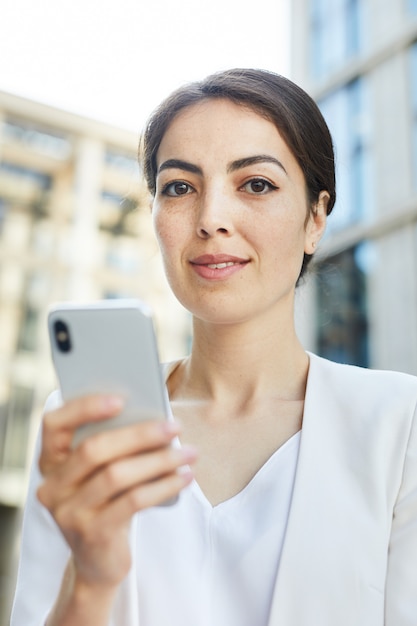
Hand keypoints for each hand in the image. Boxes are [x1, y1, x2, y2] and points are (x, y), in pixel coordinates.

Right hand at [37, 395, 195, 589]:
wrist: (99, 562)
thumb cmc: (108, 501)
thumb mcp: (103, 472)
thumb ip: (114, 445)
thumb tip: (154, 417)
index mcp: (51, 461)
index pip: (54, 424)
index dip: (84, 407)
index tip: (122, 398)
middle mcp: (52, 486)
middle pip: (94, 448)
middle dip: (139, 434)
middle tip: (175, 426)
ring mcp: (68, 512)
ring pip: (116, 475)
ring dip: (159, 460)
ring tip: (189, 453)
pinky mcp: (92, 533)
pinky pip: (133, 501)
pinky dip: (163, 486)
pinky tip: (184, 477)